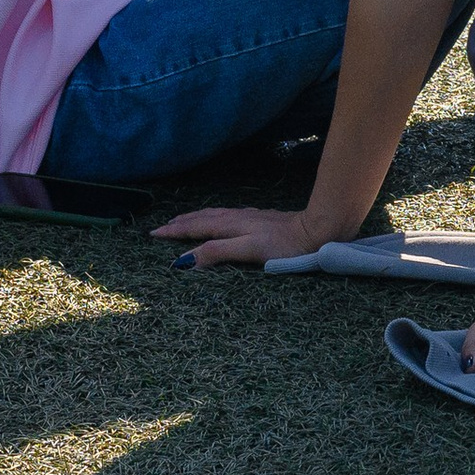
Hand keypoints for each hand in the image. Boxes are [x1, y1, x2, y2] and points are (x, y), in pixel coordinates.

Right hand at [153, 204, 327, 268]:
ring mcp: (252, 218)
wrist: (321, 229)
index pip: (197, 228)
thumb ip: (218, 252)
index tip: (153, 233)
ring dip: (198, 218)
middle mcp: (240, 218)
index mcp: (233, 226)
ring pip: (217, 215)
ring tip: (185, 220)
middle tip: (163, 226)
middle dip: (182, 222)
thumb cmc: (288, 244)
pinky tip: (223, 220)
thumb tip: (184, 259)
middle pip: (205, 218)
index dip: (175, 231)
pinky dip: (216, 218)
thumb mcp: (250, 250)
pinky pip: (230, 216)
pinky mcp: (264, 220)